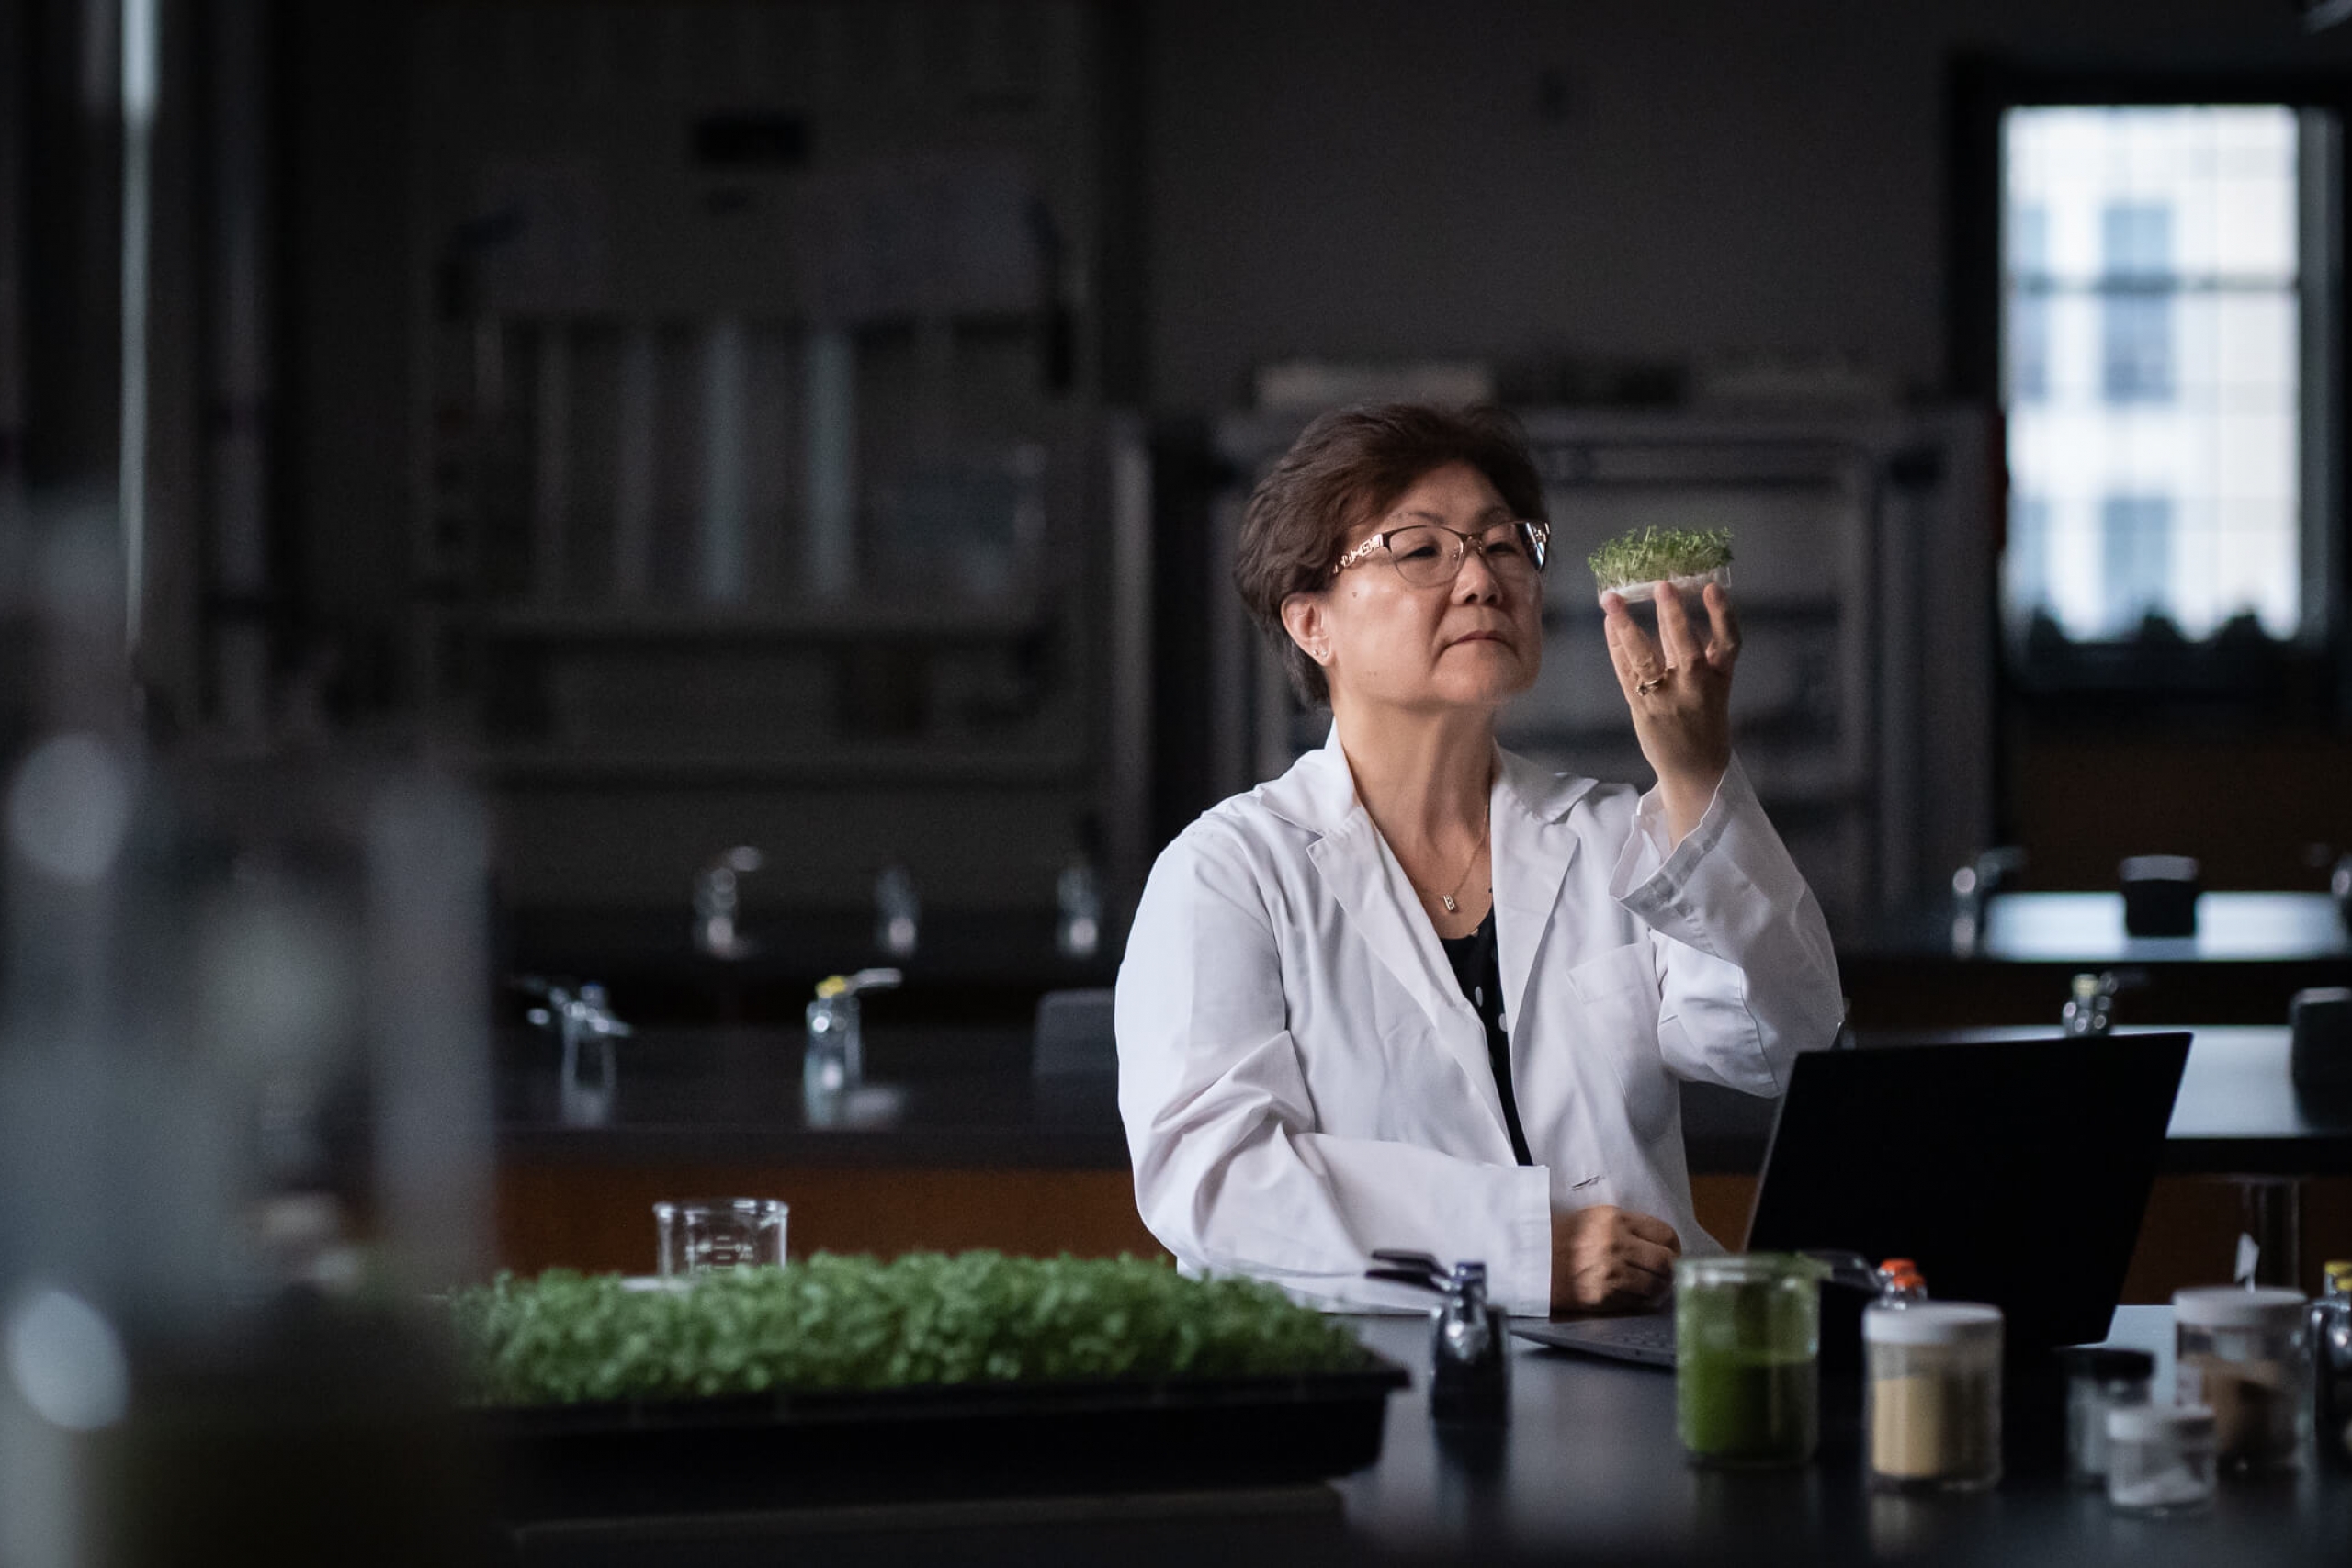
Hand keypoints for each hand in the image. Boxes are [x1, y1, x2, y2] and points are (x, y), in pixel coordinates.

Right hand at [1550, 1204, 1680, 1312]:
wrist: (1532, 1258)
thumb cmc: (1563, 1237)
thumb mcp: (1597, 1218)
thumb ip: (1630, 1228)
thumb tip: (1662, 1246)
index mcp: (1617, 1220)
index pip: (1666, 1234)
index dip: (1673, 1247)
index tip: (1670, 1253)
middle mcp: (1617, 1245)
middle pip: (1667, 1262)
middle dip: (1670, 1270)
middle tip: (1664, 1274)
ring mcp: (1611, 1273)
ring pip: (1656, 1286)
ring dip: (1658, 1289)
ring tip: (1649, 1286)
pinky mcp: (1604, 1297)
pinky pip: (1637, 1303)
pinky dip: (1640, 1301)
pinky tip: (1631, 1295)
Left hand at [1601, 581, 1739, 841]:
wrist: (1696, 770)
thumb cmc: (1706, 722)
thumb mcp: (1717, 688)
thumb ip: (1704, 657)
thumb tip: (1676, 613)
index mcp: (1720, 677)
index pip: (1729, 641)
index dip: (1722, 613)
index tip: (1712, 587)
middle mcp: (1696, 685)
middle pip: (1684, 645)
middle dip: (1672, 615)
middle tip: (1661, 585)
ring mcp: (1667, 698)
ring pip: (1647, 658)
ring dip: (1628, 627)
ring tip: (1613, 601)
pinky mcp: (1643, 708)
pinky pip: (1626, 673)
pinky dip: (1616, 648)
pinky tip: (1609, 625)